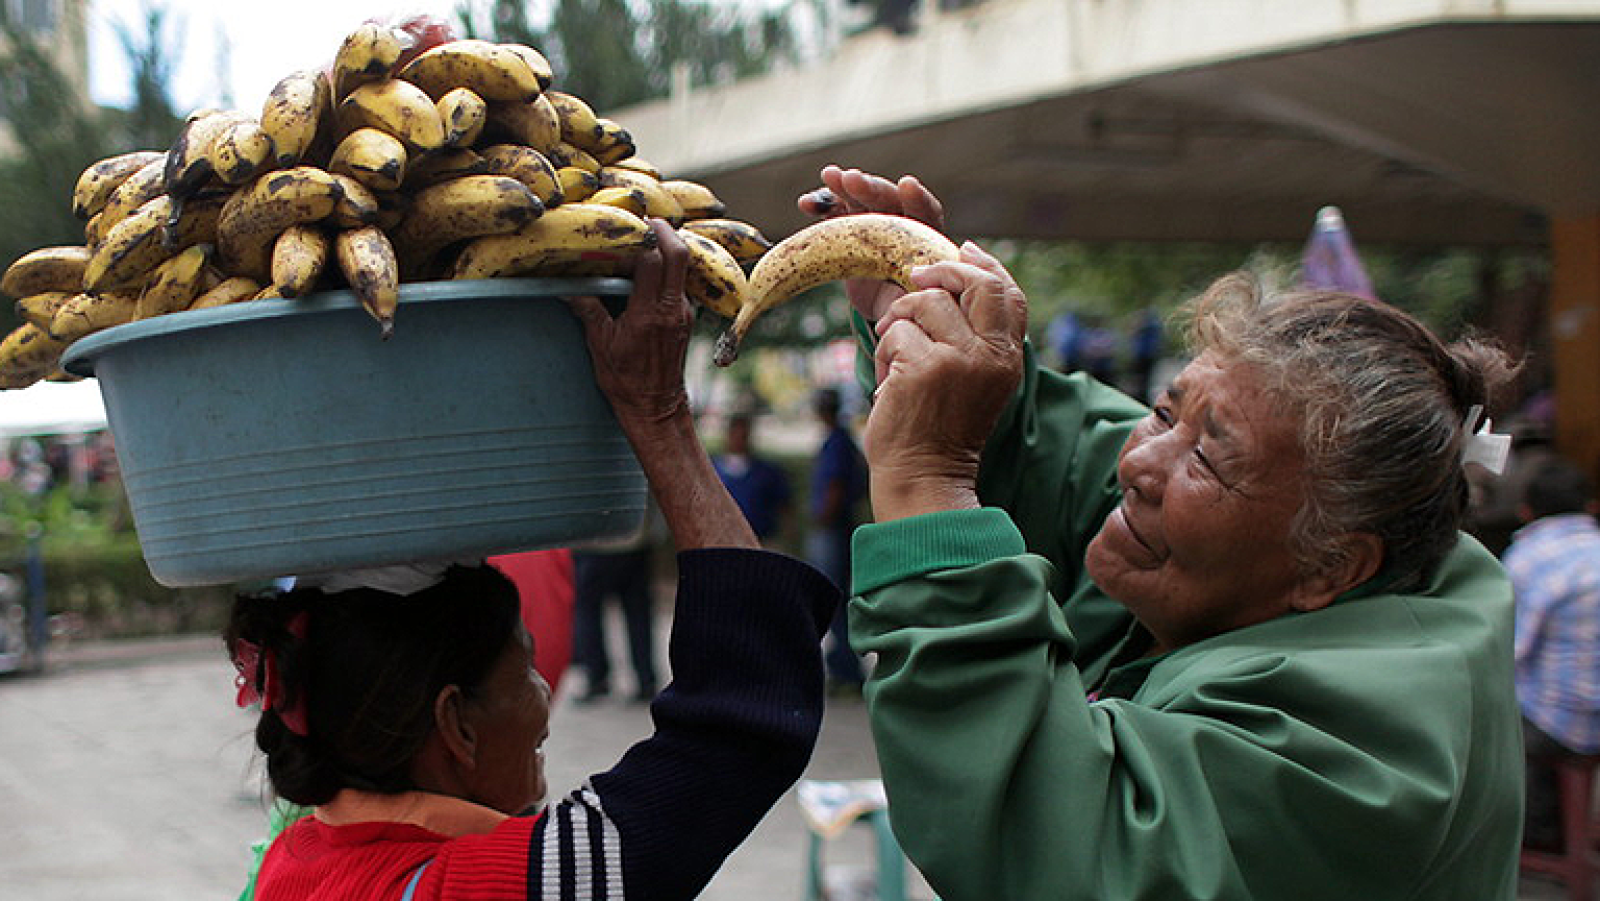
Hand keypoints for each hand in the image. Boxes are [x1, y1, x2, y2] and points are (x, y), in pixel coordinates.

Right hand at [567, 220, 758, 550]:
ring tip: (644, 236)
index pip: (653, 261)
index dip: (642, 237)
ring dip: (667, 248)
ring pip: (683, 268)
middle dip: (664, 231)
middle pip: (679, 255)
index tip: (627, 223)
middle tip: (644, 218)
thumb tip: (564, 285)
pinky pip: (680, 283)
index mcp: (650, 314)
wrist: (656, 408)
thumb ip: (587, 310)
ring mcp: (685, 313)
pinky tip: (649, 266)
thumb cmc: (625, 381)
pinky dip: (667, 268)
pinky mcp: (687, 319)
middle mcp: (673, 310)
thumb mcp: (599, 345)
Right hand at [797, 165, 945, 321]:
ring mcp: (874, 220)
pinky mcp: (850, 225)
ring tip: (829, 175)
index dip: (917, 198)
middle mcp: (902, 221)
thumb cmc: (904, 303)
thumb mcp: (909, 303)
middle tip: (853, 179)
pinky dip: (821, 205)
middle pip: (888, 199)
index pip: (926, 212)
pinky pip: (835, 211)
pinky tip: (805, 203)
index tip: (906, 185)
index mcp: (925, 237)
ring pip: (861, 198)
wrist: (886, 303)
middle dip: (871, 188)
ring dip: (844, 186)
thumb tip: (906, 303)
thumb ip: (909, 297)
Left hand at [865, 242, 1026, 521]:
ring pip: (924, 303)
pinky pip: (895, 331)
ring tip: (896, 354)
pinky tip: (888, 380)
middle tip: (915, 277)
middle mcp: (990, 356)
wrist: (924, 475)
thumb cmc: (942, 427)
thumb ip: (977, 336)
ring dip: (899, 322)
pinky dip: (883, 350)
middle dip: (941, 271)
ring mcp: (958, 360)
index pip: (1008, 293)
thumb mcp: (977, 380)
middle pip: (974, 283)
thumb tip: (961, 276)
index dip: (986, 265)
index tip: (964, 250)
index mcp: (1007, 358)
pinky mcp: (922, 367)